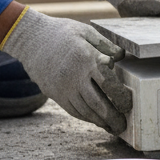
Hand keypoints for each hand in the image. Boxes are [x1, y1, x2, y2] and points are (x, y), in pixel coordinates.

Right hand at [1, 9, 131, 133]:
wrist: (30, 40)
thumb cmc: (62, 33)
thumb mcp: (86, 31)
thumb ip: (105, 45)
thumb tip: (121, 56)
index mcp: (87, 60)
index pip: (108, 83)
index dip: (120, 97)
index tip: (129, 105)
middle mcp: (75, 77)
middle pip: (97, 103)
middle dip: (112, 117)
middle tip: (123, 126)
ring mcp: (63, 87)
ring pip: (84, 110)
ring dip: (100, 121)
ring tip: (112, 128)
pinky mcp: (54, 93)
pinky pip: (72, 109)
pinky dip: (86, 117)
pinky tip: (96, 120)